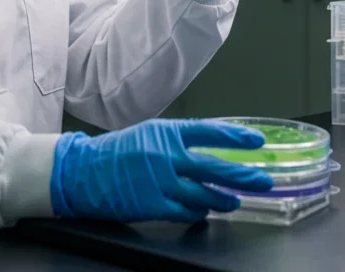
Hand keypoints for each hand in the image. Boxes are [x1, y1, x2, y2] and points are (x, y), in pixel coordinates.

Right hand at [49, 119, 273, 222]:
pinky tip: (206, 212)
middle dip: (243, 175)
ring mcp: (160, 182)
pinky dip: (199, 212)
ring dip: (224, 199)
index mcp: (166, 132)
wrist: (82, 171)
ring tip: (235, 202)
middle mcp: (166, 155)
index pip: (210, 131)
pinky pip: (186, 212)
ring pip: (204, 194)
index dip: (236, 136)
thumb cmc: (116, 152)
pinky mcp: (152, 205)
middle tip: (262, 180)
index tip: (256, 140)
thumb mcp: (149, 134)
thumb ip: (178, 140)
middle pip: (215, 167)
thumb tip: (210, 149)